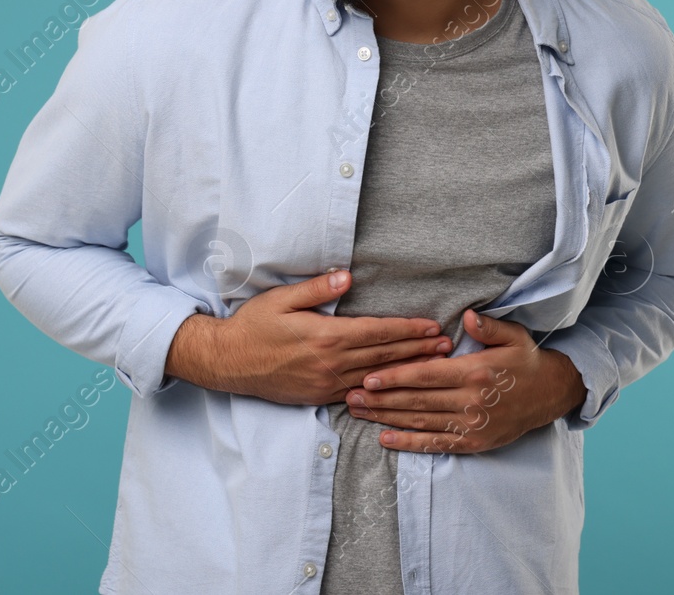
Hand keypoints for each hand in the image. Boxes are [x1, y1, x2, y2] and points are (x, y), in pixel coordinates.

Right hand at [165, 270, 454, 405]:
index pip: (378, 332)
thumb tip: (346, 277)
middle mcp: (330, 363)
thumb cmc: (253, 325)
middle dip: (418, 350)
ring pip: (376, 377)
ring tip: (433, 366)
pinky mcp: (318, 396)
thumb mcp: (282, 299)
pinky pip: (357, 394)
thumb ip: (316, 289)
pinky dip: (381, 390)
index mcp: (326, 336)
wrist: (227, 363)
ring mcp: (326, 383)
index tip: (432, 327)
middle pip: (384, 356)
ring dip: (406, 370)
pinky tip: (397, 387)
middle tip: (447, 347)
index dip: (408, 329)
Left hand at [344, 308, 586, 452]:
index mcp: (476, 372)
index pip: (427, 376)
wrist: (549, 395)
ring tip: (358, 413)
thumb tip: (468, 316)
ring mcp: (471, 425)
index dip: (396, 377)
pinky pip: (435, 444)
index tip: (369, 377)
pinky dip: (409, 443)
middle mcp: (471, 401)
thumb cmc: (525, 361)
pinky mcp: (472, 443)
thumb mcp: (514, 337)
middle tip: (350, 397)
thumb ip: (489, 327)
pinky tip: (385, 439)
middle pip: (417, 401)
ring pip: (421, 422)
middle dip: (381, 399)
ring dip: (386, 419)